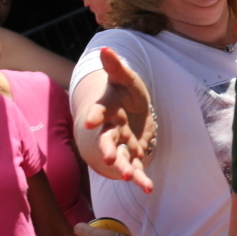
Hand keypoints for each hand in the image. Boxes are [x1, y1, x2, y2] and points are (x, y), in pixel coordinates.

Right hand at [85, 47, 155, 191]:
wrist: (133, 109)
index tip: (89, 122)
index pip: (98, 112)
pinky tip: (147, 188)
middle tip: (109, 158)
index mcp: (107, 109)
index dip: (94, 116)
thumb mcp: (125, 78)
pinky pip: (136, 167)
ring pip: (121, 157)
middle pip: (106, 141)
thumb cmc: (127, 91)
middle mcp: (111, 129)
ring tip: (127, 176)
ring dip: (123, 167)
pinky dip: (141, 178)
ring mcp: (122, 144)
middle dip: (107, 149)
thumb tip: (105, 48)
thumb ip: (116, 67)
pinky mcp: (134, 154)